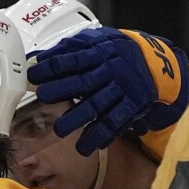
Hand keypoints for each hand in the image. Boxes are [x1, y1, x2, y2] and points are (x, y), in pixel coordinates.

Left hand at [29, 28, 188, 153]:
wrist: (154, 63)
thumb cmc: (116, 53)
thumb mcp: (94, 42)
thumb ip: (67, 50)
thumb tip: (36, 57)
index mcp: (98, 52)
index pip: (72, 60)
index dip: (51, 67)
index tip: (34, 75)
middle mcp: (110, 71)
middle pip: (83, 82)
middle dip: (60, 90)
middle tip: (43, 97)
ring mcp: (122, 90)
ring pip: (97, 106)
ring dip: (77, 119)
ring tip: (60, 130)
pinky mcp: (132, 107)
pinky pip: (115, 123)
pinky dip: (100, 136)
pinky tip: (85, 146)